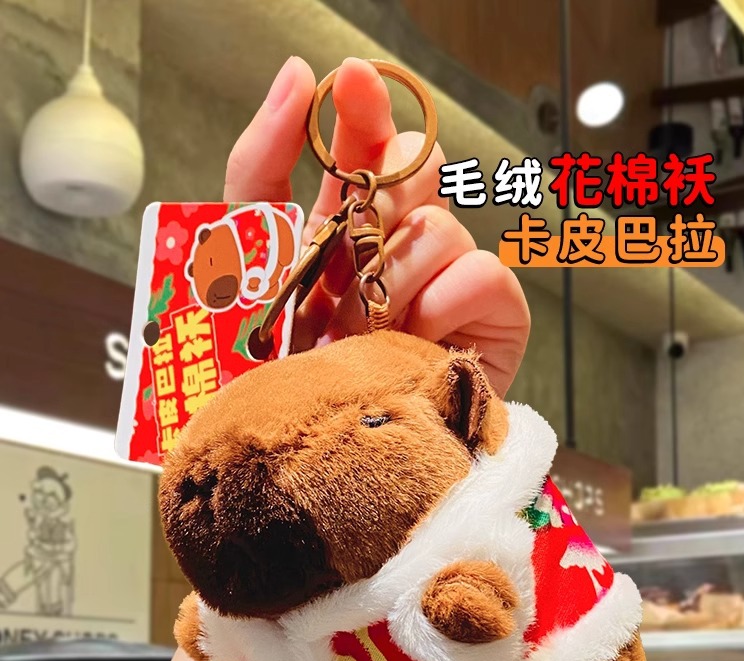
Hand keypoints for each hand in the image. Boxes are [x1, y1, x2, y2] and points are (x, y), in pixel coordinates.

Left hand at [224, 56, 529, 395]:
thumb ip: (259, 177)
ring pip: (440, 225)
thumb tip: (296, 77)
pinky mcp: (485, 332)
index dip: (355, 118)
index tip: (349, 81)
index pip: (354, 163)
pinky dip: (449, 300)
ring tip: (366, 333)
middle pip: (412, 171)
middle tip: (353, 231)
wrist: (310, 481)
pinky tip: (416, 340)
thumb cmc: (268, 393)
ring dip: (396, 276)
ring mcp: (439, 297)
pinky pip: (487, 273)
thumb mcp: (237, 277)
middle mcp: (387, 265)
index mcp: (330, 250)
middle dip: (383, 180)